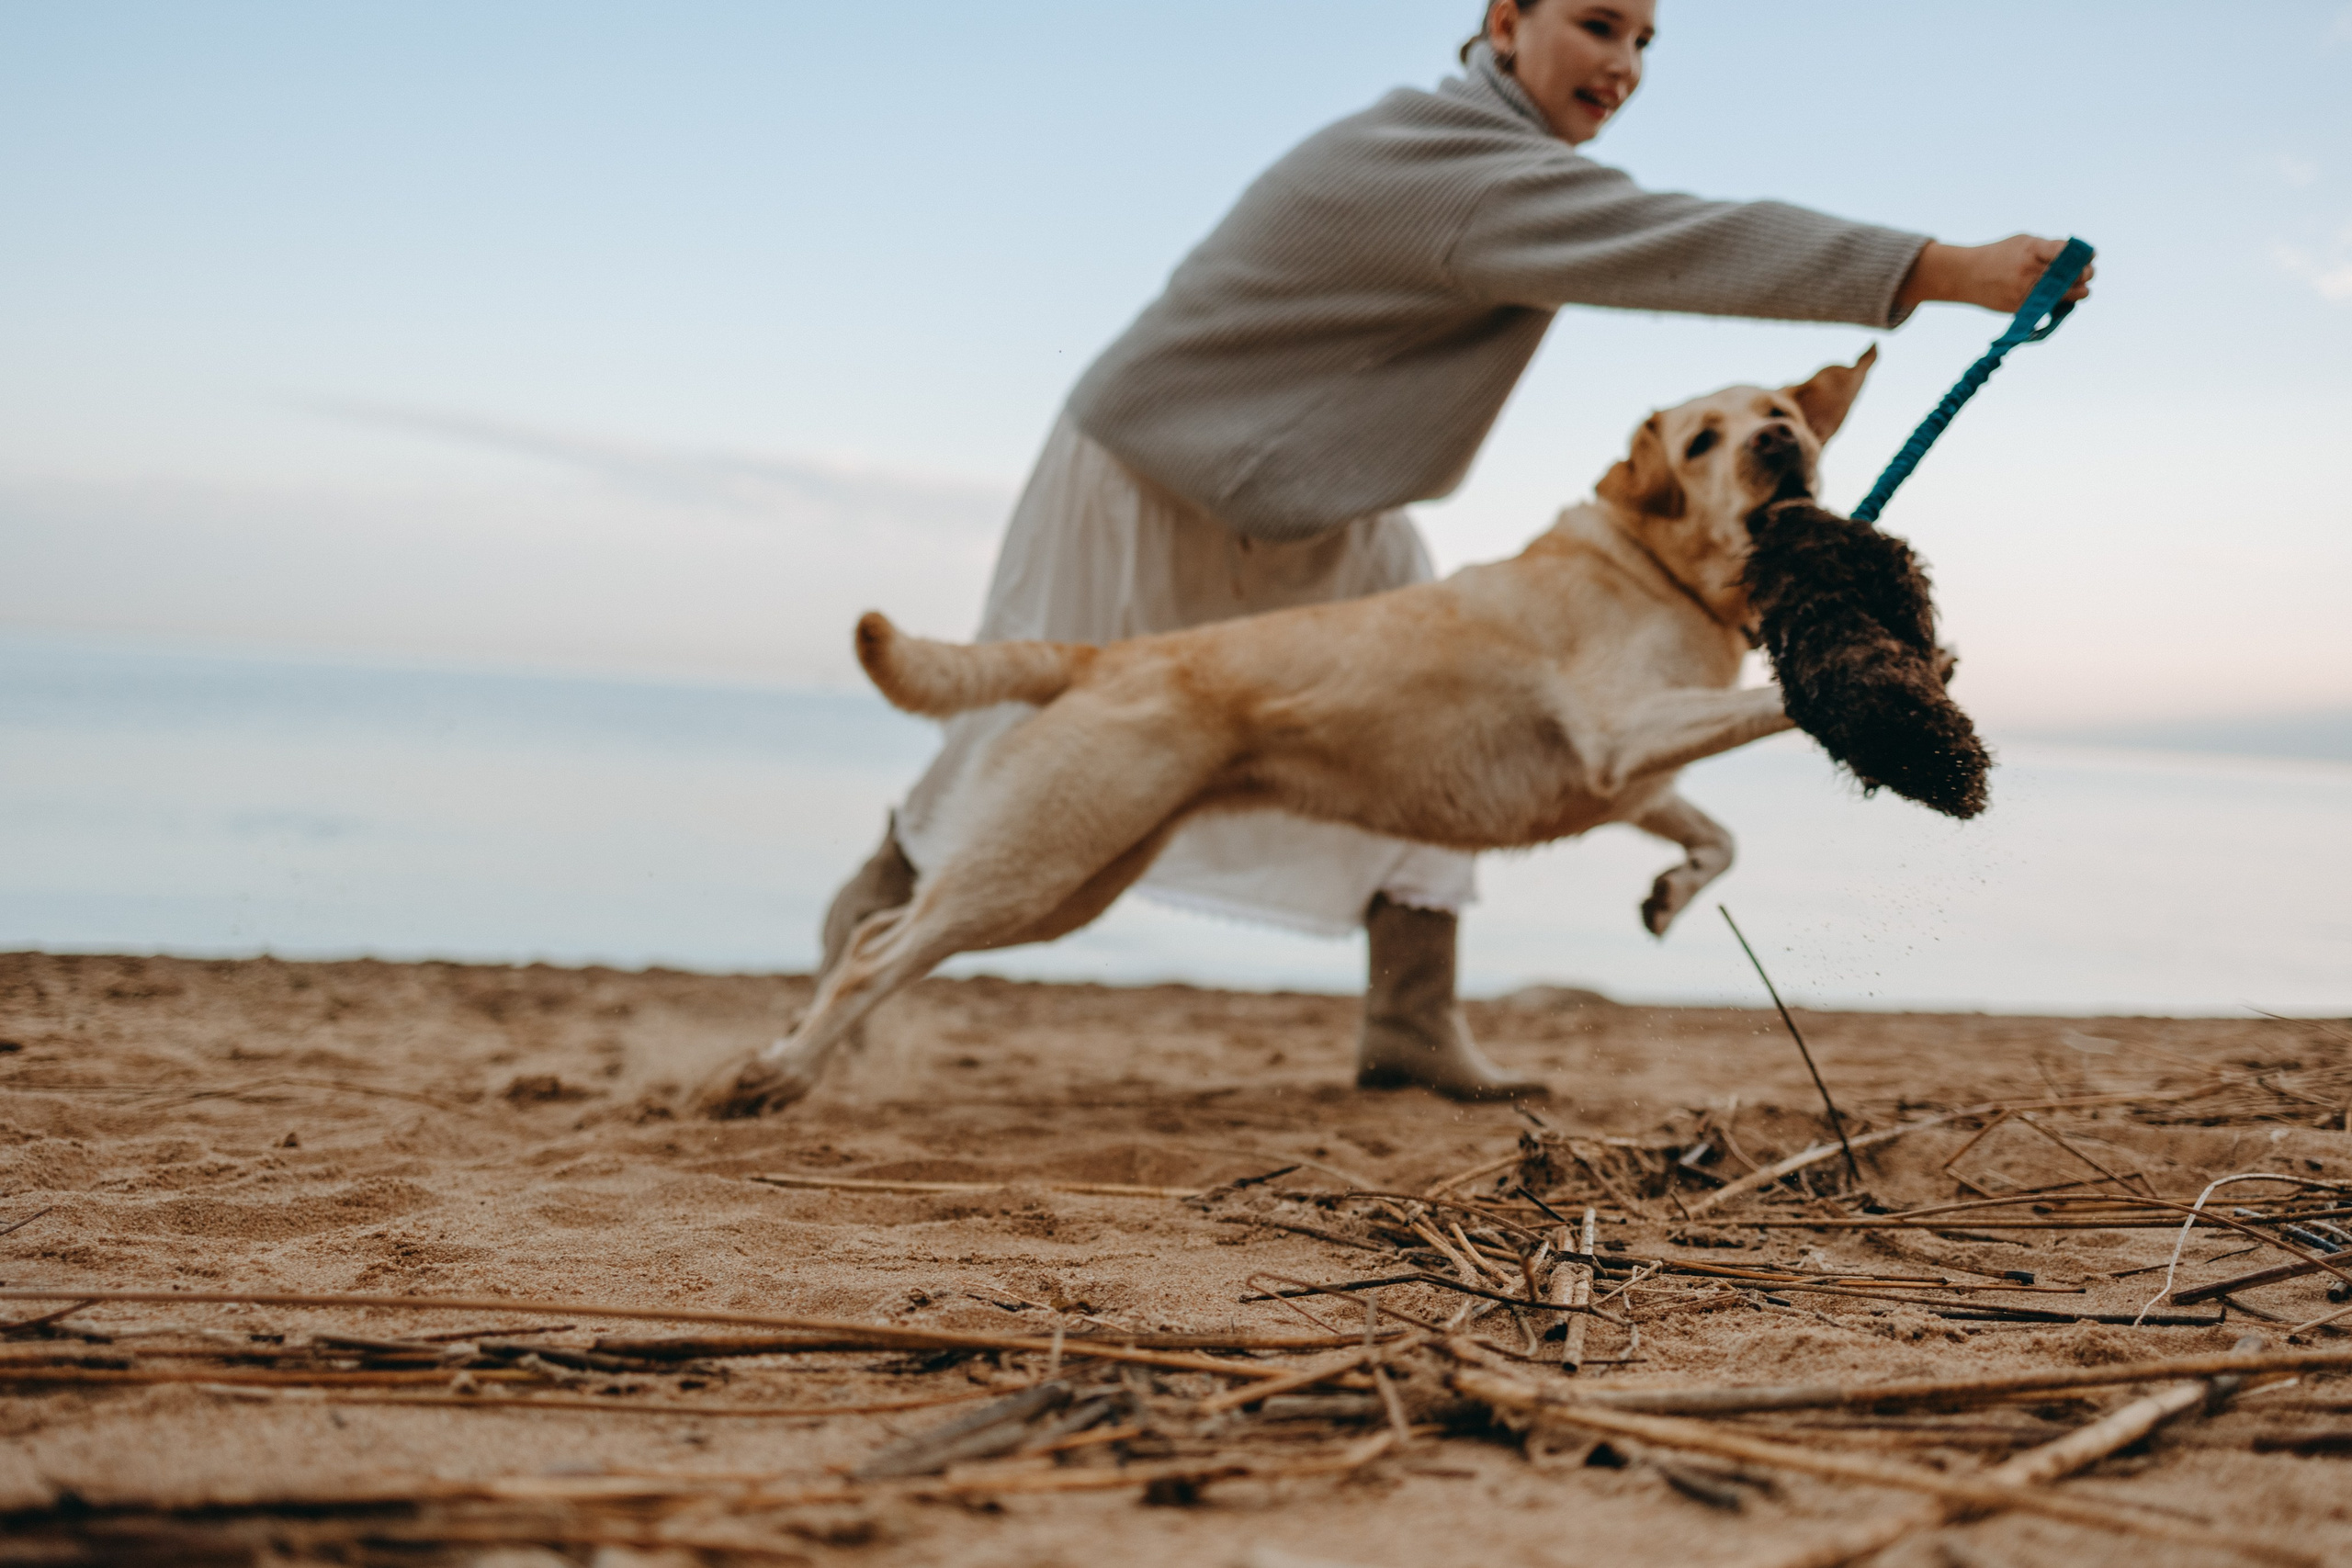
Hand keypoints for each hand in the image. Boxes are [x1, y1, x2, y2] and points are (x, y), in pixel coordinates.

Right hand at [1896, 235, 2093, 316]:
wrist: (1965, 275)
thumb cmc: (1999, 255)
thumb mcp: (2023, 241)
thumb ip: (2048, 249)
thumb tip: (2078, 259)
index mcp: (2032, 249)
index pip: (2067, 252)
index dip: (2083, 256)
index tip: (2089, 256)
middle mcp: (2029, 270)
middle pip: (2071, 276)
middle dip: (2085, 275)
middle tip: (2087, 274)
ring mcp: (2024, 291)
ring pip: (2065, 295)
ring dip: (2077, 292)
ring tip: (2079, 289)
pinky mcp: (2020, 307)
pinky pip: (2049, 306)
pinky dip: (2058, 302)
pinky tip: (2059, 297)